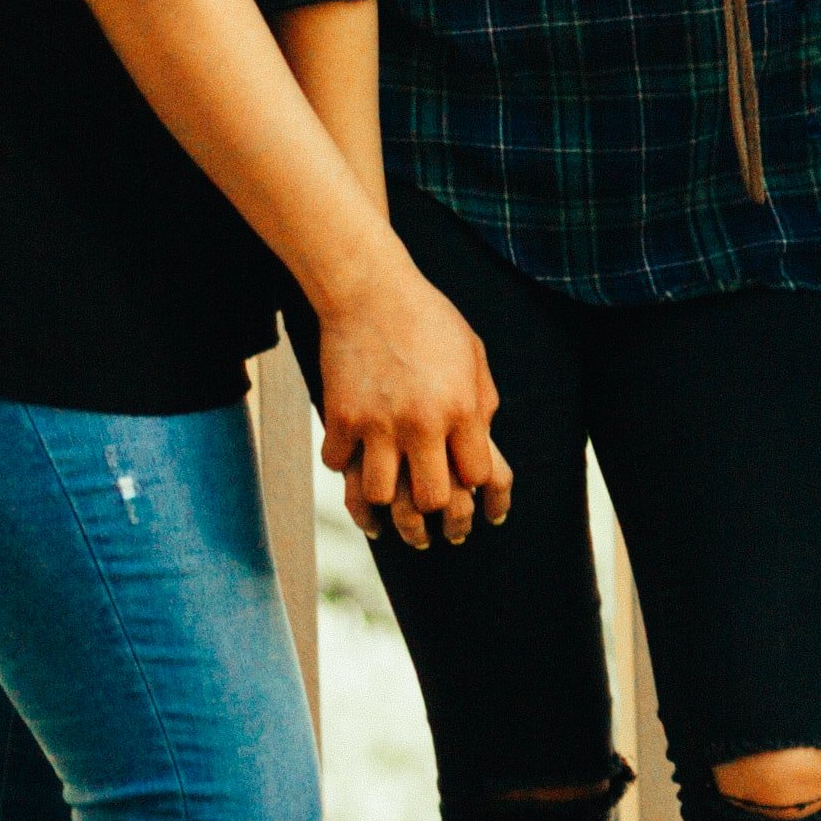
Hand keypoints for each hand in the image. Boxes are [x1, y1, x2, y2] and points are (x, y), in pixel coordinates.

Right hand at [314, 269, 511, 548]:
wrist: (371, 291)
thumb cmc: (430, 321)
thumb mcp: (473, 357)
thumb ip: (481, 405)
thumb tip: (483, 449)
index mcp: (461, 408)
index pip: (476, 478)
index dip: (476, 491)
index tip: (473, 497)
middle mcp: (420, 422)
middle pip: (429, 499)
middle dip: (434, 517)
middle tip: (433, 529)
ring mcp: (376, 423)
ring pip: (378, 496)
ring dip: (384, 506)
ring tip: (389, 516)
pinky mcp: (339, 417)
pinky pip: (338, 466)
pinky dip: (344, 470)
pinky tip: (353, 469)